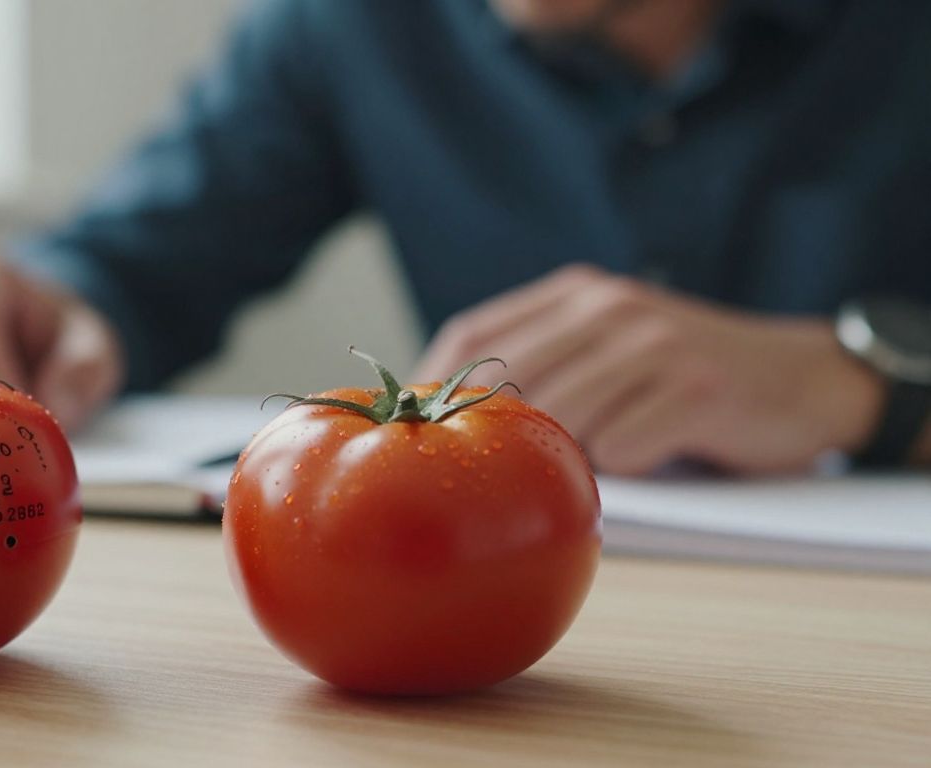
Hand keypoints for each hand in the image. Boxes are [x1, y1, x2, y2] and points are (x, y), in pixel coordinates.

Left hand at [414, 264, 884, 474]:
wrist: (802, 380)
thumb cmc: (682, 383)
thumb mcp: (608, 351)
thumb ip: (543, 366)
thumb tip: (444, 426)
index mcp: (575, 293)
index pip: (473, 335)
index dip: (431, 388)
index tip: (409, 436)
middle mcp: (609, 307)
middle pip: (508, 380)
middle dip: (493, 436)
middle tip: (490, 478)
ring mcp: (655, 343)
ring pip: (562, 418)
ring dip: (564, 457)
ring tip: (586, 470)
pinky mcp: (697, 386)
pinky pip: (622, 448)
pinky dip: (622, 471)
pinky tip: (648, 462)